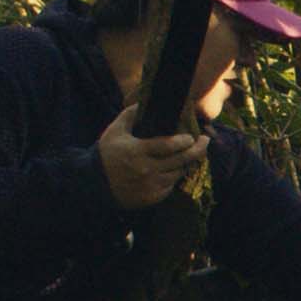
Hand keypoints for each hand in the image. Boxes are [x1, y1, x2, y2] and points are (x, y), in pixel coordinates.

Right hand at [96, 105, 210, 209]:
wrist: (94, 184)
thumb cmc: (106, 154)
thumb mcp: (114, 131)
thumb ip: (130, 114)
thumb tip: (144, 101)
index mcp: (137, 151)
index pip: (168, 145)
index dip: (185, 141)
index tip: (191, 136)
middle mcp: (146, 170)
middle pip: (180, 160)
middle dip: (198, 149)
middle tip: (206, 141)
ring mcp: (150, 186)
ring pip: (178, 173)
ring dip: (186, 163)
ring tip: (190, 154)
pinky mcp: (152, 198)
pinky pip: (171, 186)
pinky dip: (175, 177)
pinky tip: (176, 169)